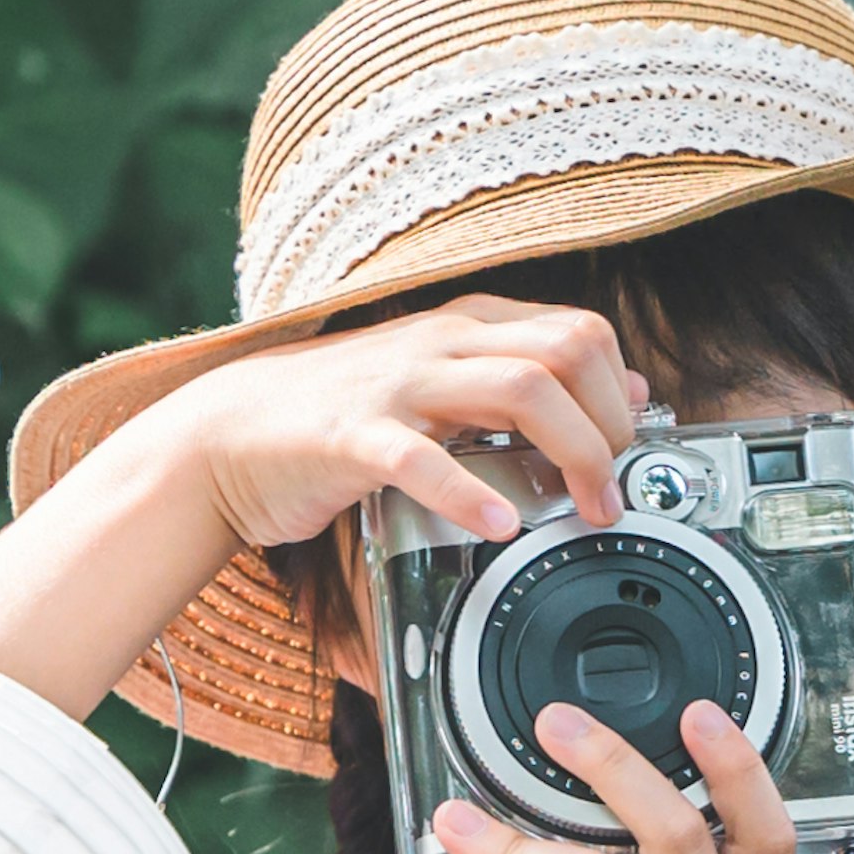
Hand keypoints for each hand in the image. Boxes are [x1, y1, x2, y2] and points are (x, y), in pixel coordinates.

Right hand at [169, 296, 641, 557]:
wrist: (229, 433)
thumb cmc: (342, 418)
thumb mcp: (442, 388)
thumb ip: (521, 385)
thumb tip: (624, 394)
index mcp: (465, 327)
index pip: (581, 331)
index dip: (619, 393)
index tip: (624, 450)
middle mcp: (439, 342)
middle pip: (568, 352)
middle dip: (609, 426)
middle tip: (610, 492)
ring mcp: (397, 384)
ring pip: (521, 388)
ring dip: (574, 454)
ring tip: (583, 510)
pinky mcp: (352, 436)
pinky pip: (424, 458)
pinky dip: (471, 495)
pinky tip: (499, 527)